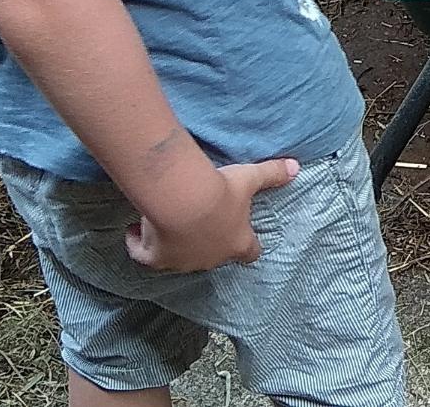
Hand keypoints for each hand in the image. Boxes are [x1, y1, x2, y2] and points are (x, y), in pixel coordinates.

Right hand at [125, 157, 299, 272]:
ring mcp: (181, 262)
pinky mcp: (154, 259)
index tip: (244, 238)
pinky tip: (133, 231)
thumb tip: (297, 167)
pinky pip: (143, 256)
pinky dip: (138, 245)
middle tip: (200, 222)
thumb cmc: (221, 190)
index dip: (249, 246)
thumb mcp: (250, 178)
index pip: (250, 252)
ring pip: (179, 258)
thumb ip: (274, 174)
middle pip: (213, 256)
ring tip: (167, 225)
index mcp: (237, 243)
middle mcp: (210, 258)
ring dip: (175, 244)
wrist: (183, 200)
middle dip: (208, 241)